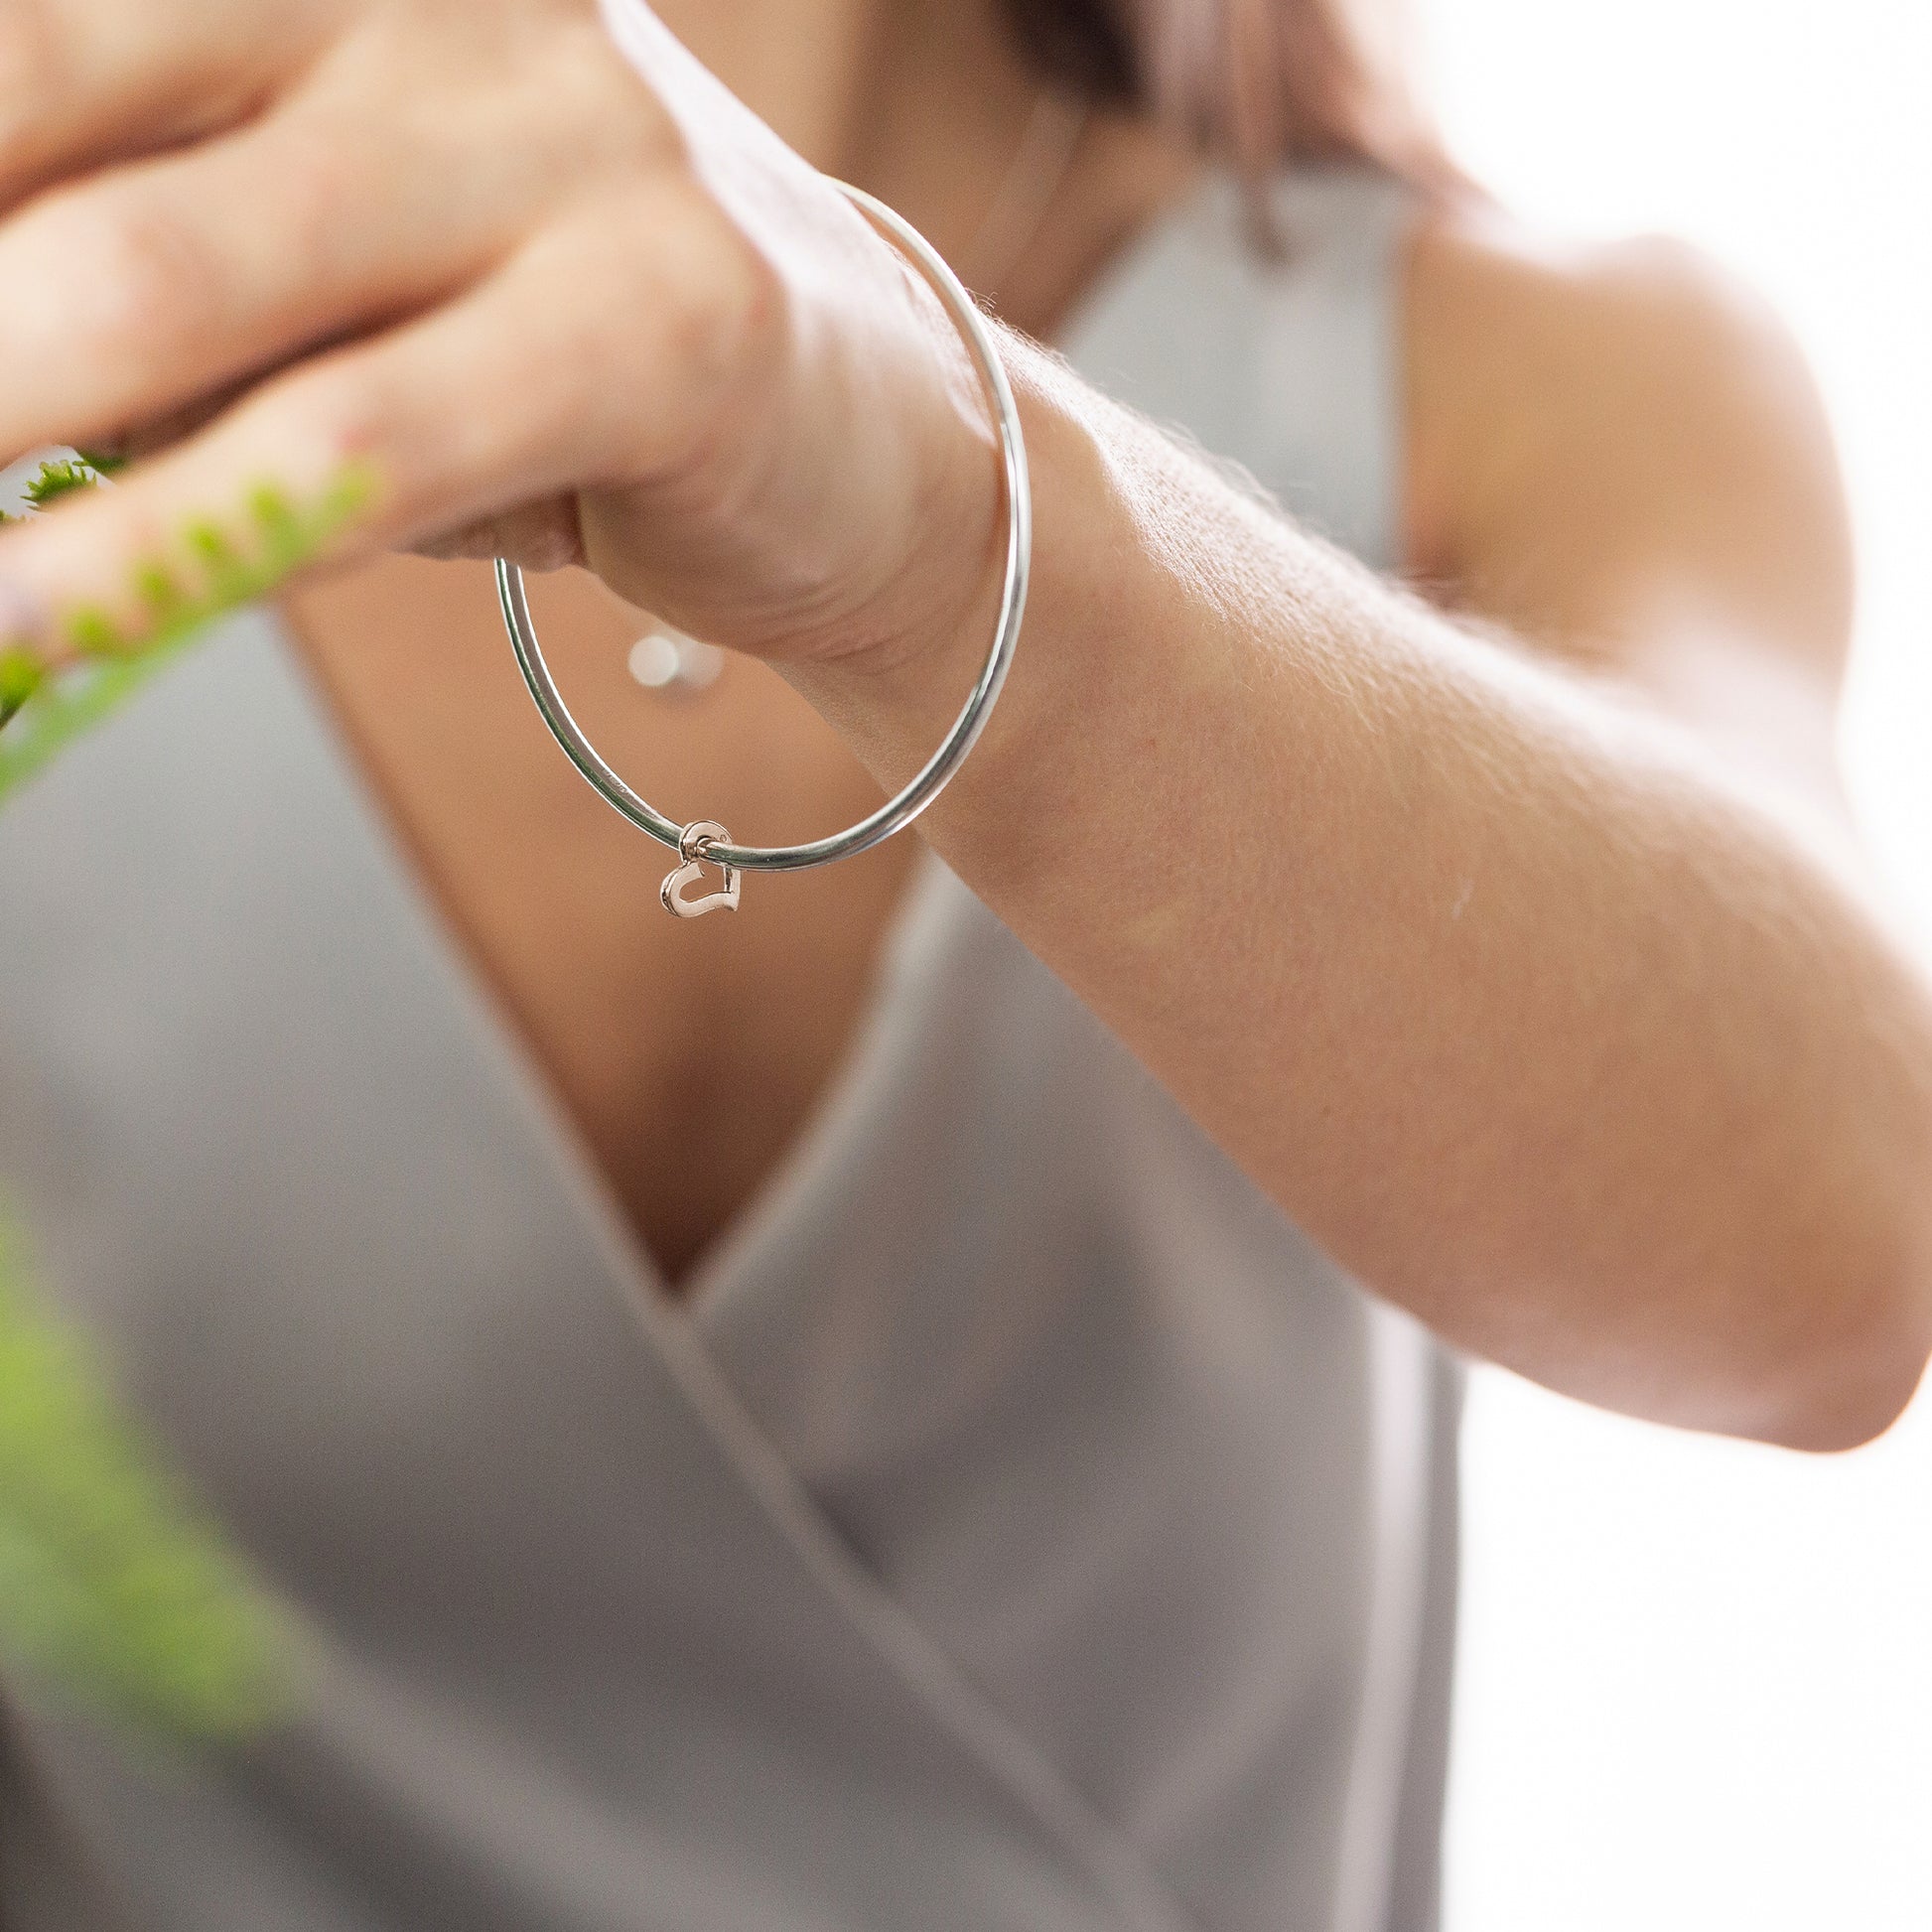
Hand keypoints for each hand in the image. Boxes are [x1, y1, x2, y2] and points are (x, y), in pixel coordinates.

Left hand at [0, 0, 1000, 672]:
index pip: (33, 28)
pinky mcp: (663, 311)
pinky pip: (362, 445)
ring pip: (186, 269)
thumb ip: (132, 280)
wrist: (861, 426)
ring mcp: (563, 130)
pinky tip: (35, 631)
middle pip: (48, 83)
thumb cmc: (551, 355)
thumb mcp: (321, 284)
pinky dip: (174, 554)